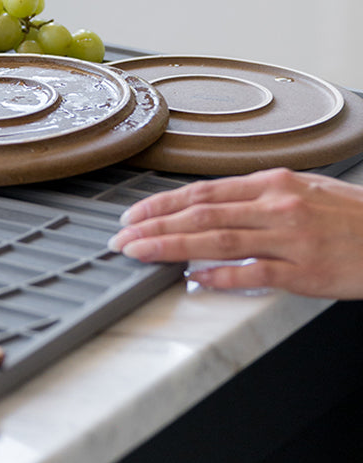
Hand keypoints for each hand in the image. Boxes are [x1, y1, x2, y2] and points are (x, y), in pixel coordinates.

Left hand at [109, 168, 362, 298]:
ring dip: (171, 247)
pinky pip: (254, 273)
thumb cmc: (351, 217)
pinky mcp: (306, 272)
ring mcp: (291, 239)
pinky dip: (220, 275)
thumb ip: (255, 199)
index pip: (202, 193)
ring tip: (140, 253)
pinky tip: (192, 279)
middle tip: (122, 238)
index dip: (161, 204)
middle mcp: (276, 206)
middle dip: (154, 226)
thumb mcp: (302, 191)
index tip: (133, 216)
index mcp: (272, 183)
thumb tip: (206, 209)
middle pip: (200, 215)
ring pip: (217, 241)